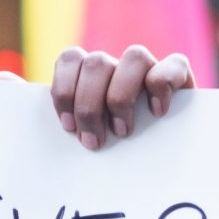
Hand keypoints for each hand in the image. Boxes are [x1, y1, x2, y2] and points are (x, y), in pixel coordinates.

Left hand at [51, 45, 194, 149]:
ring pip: (135, 56)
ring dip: (122, 97)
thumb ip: (73, 124)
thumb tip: (39, 113)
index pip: (72, 59)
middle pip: (98, 62)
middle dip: (89, 106)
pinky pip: (173, 65)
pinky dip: (161, 86)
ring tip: (122, 131)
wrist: (163, 162)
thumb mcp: (89, 138)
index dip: (64, 90)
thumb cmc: (117, 153)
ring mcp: (150, 68)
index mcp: (92, 74)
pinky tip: (156, 112)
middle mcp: (119, 67)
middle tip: (93, 141)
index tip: (68, 126)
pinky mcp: (180, 76)